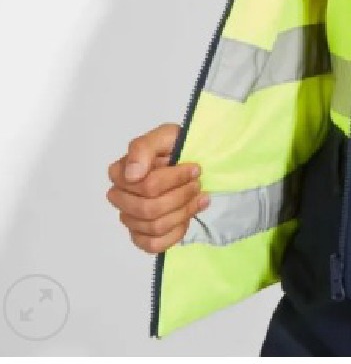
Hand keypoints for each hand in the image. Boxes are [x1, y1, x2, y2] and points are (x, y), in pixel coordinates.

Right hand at [106, 122, 208, 253]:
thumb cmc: (175, 147)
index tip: (195, 169)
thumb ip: (144, 148)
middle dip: (180, 196)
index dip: (174, 179)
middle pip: (149, 209)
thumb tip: (132, 175)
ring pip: (154, 227)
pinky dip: (174, 233)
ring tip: (199, 198)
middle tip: (197, 184)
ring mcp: (129, 218)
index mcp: (120, 172)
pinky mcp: (140, 236)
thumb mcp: (165, 136)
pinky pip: (153, 245)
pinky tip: (187, 218)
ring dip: (182, 212)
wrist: (190, 162)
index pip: (146, 186)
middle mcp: (120, 197)